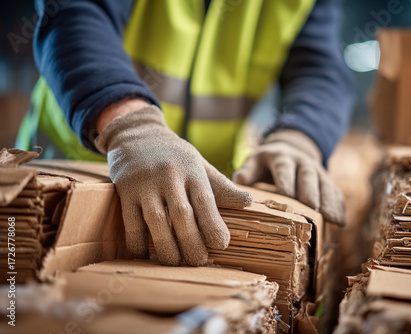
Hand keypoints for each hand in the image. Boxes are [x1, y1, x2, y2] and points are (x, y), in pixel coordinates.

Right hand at [95, 104, 252, 265]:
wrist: (137, 133)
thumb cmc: (175, 155)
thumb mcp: (200, 165)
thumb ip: (222, 187)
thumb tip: (249, 202)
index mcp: (192, 172)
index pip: (206, 201)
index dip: (213, 225)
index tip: (222, 244)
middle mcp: (170, 177)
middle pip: (182, 215)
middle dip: (192, 242)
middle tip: (199, 262)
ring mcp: (146, 185)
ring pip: (157, 221)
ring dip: (166, 247)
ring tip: (174, 263)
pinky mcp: (125, 191)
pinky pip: (130, 222)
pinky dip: (137, 241)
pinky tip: (144, 254)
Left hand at [233, 129, 343, 224]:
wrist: (289, 151)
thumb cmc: (265, 165)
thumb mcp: (254, 163)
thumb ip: (247, 171)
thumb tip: (240, 180)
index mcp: (281, 157)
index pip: (284, 168)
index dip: (286, 181)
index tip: (287, 196)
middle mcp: (302, 161)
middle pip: (308, 176)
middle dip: (310, 192)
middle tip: (313, 209)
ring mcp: (317, 170)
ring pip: (325, 184)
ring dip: (329, 201)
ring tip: (332, 220)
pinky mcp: (327, 180)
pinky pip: (335, 191)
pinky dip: (339, 206)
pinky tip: (341, 222)